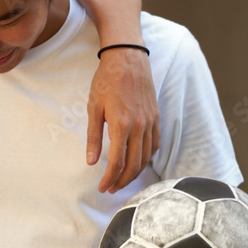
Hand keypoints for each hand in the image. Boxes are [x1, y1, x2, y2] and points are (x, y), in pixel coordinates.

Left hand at [87, 48, 159, 192]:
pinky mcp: (156, 118)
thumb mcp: (93, 108)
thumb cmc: (106, 81)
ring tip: (122, 180)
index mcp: (121, 125)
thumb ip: (93, 137)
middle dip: (122, 181)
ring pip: (146, 158)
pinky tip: (138, 162)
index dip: (109, 179)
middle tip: (111, 189)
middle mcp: (139, 127)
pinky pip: (155, 145)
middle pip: (133, 165)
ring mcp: (150, 123)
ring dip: (135, 173)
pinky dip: (147, 158)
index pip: (117, 162)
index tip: (102, 187)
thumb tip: (91, 162)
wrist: (128, 59)